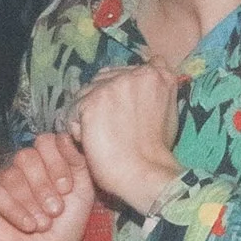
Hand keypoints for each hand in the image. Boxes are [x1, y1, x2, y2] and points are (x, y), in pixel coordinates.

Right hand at [0, 132, 98, 240]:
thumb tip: (64, 135)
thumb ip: (78, 162)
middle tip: (55, 210)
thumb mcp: (82, 192)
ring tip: (42, 224)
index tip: (66, 189)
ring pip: (9, 175)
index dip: (56, 163)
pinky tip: (27, 225)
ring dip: (30, 202)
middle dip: (43, 186)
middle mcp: (18, 166)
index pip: (45, 141)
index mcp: (43, 160)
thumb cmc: (65, 226)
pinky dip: (13, 210)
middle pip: (25, 156)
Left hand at [72, 60, 183, 216]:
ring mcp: (111, 86)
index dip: (122, 85)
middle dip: (103, 99)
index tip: (122, 103)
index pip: (130, 68)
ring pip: (86, 93)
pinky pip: (73, 111)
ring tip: (102, 136)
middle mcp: (133, 73)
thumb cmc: (157, 151)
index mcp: (155, 74)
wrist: (145, 172)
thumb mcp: (167, 111)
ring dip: (89, 113)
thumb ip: (155, 94)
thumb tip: (144, 92)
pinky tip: (90, 142)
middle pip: (104, 78)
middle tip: (110, 126)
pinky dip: (78, 128)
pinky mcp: (91, 102)